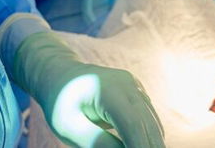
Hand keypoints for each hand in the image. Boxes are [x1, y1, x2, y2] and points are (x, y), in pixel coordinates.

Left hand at [13, 32, 164, 147]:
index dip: (140, 146)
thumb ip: (95, 141)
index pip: (132, 124)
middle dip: (152, 147)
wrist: (62, 75)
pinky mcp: (139, 94)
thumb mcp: (68, 126)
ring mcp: (135, 87)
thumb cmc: (61, 103)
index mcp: (106, 90)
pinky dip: (149, 136)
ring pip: (153, 122)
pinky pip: (150, 119)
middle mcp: (127, 84)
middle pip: (148, 124)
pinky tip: (145, 147)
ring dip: (153, 143)